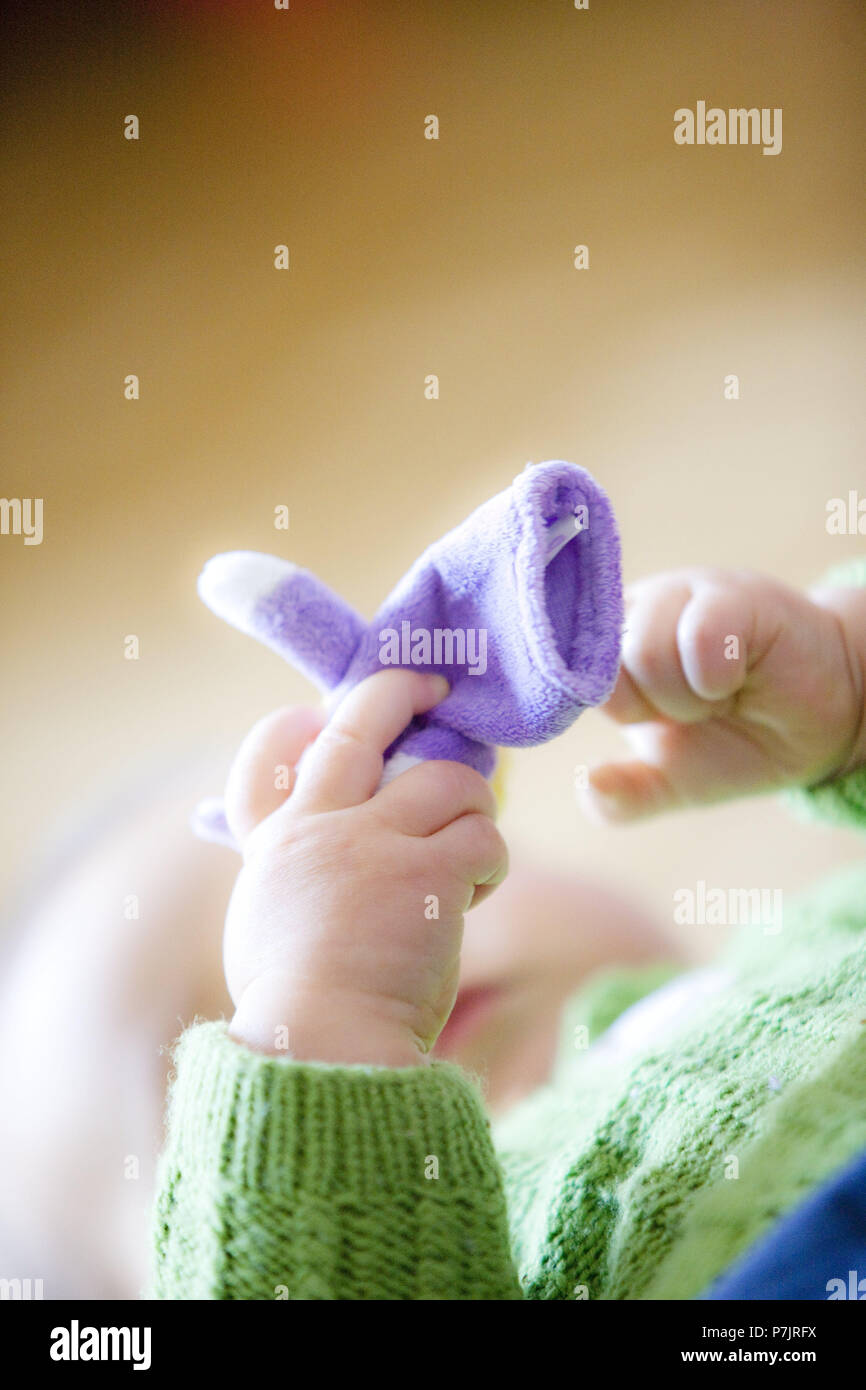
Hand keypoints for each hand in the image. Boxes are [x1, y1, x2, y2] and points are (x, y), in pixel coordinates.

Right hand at [221, 669, 507, 1065]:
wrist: (323, 1047)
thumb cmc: (296, 1009)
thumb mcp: (266, 925)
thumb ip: (293, 873)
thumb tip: (319, 853)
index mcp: (275, 841)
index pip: (277, 751)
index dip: (311, 719)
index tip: (329, 712)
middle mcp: (321, 825)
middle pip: (363, 723)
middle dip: (403, 690)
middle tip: (435, 687)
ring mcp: (374, 843)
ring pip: (449, 779)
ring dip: (473, 805)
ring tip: (472, 846)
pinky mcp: (428, 873)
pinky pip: (483, 840)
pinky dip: (490, 863)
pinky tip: (477, 894)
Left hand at [581, 567, 865, 822]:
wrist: (823, 721)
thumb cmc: (737, 740)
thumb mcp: (673, 782)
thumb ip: (624, 797)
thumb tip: (585, 785)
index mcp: (607, 649)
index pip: (567, 675)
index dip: (617, 711)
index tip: (654, 717)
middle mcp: (634, 611)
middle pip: (604, 668)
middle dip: (654, 708)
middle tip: (695, 705)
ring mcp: (681, 594)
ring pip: (644, 652)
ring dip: (688, 696)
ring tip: (718, 691)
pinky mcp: (731, 593)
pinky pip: (698, 635)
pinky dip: (717, 677)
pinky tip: (736, 676)